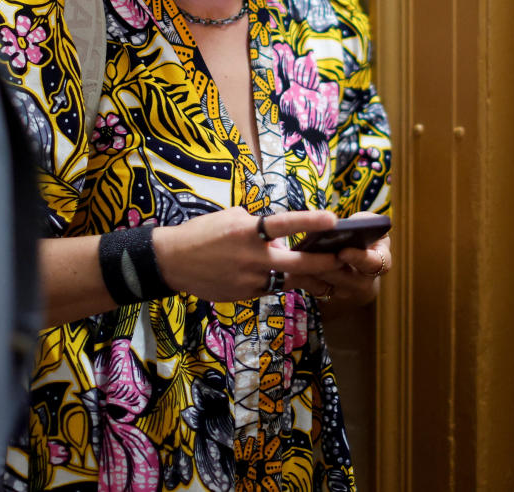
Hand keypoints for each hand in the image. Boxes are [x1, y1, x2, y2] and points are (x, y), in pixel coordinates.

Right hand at [151, 207, 343, 301]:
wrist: (172, 261)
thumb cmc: (202, 233)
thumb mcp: (230, 218)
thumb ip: (258, 225)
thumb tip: (280, 236)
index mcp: (247, 231)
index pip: (285, 224)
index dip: (310, 221)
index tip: (333, 219)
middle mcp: (251, 257)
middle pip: (296, 264)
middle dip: (322, 263)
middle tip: (340, 259)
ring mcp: (248, 280)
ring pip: (286, 280)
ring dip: (303, 276)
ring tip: (320, 272)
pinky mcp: (243, 295)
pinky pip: (269, 288)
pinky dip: (277, 281)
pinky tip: (280, 276)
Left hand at [291, 228, 391, 315]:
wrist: (354, 249)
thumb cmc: (362, 231)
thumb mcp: (366, 222)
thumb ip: (363, 221)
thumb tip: (349, 225)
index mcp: (381, 261)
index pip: (376, 264)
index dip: (360, 259)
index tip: (343, 251)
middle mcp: (367, 280)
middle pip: (351, 281)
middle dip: (331, 269)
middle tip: (314, 257)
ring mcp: (348, 290)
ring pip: (332, 287)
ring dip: (315, 275)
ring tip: (300, 260)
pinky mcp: (330, 293)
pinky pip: (317, 290)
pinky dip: (305, 279)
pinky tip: (293, 267)